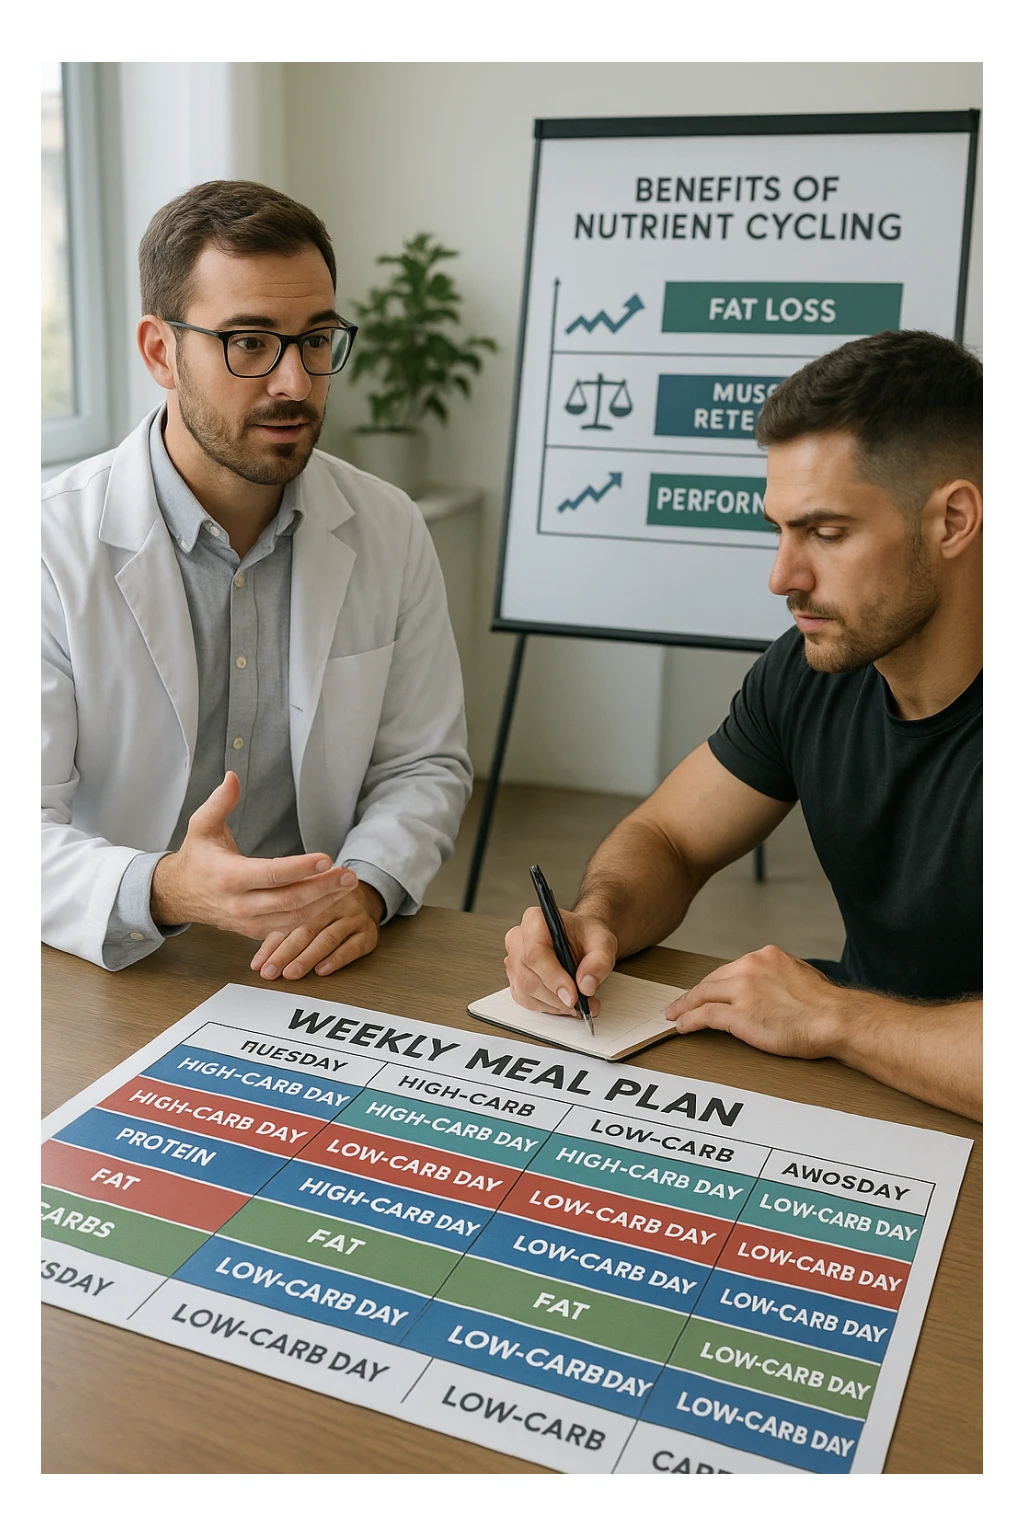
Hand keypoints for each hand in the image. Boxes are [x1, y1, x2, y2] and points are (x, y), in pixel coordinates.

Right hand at [151, 772, 357, 935]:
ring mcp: (249, 922)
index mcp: (229, 877)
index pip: (272, 874)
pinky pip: (289, 926)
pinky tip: (331, 898)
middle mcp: (240, 904)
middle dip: (324, 888)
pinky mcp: (255, 930)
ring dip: (325, 902)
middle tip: (349, 875)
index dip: (301, 868)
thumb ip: (219, 802)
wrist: (180, 894)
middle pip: (290, 900)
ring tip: (347, 885)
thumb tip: (232, 776)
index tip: (326, 858)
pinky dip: (313, 913)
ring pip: (294, 917)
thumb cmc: (197, 857)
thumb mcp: (201, 825)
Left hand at [250, 881, 384, 980]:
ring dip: (307, 958)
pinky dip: (336, 959)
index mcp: (313, 896)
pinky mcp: (368, 933)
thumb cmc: (329, 907)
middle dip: (286, 954)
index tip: (259, 964)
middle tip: (271, 971)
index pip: (289, 922)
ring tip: (292, 973)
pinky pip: (352, 947)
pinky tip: (322, 969)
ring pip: (327, 938)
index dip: (272, 944)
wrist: (368, 898)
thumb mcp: (305, 912)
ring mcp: (353, 918)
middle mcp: (334, 904)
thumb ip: (283, 931)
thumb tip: (259, 961)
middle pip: (307, 929)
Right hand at [504, 904, 617, 1015]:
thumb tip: (586, 985)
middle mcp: (518, 938)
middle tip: (583, 1003)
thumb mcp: (603, 943)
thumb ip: (599, 962)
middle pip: (528, 976)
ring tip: (578, 1003)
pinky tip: (563, 1002)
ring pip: (525, 991)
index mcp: (536, 921)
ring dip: (554, 1004)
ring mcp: (513, 959)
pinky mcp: (514, 978)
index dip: (554, 978)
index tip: (572, 996)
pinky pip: (525, 999)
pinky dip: (547, 1006)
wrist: (581, 939)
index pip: (536, 953)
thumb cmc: (586, 936)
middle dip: (557, 996)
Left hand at [665, 944, 843, 1058]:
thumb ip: (779, 976)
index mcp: (765, 956)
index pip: (729, 969)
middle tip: (681, 1003)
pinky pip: (704, 1016)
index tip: (705, 991)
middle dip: (694, 993)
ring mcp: (742, 991)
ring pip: (702, 996)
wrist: (836, 1018)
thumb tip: (772, 986)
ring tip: (674, 1015)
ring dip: (684, 1007)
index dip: (713, 983)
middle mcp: (750, 968)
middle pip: (711, 981)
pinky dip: (689, 1021)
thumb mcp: (800, 974)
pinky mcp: (739, 1015)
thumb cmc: (826, 1004)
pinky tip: (682, 1026)